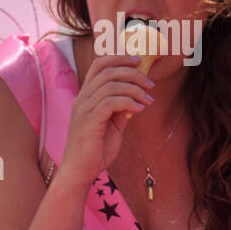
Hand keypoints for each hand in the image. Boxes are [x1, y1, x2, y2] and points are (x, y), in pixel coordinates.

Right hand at [59, 54, 154, 185]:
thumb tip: (136, 97)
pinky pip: (110, 103)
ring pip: (111, 85)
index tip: (139, 62)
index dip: (119, 58)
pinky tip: (140, 109)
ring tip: (148, 100)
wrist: (80, 172)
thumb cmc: (95, 150)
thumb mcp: (112, 125)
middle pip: (107, 71)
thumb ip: (121, 110)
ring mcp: (83, 109)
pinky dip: (128, 102)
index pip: (99, 65)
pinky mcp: (89, 121)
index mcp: (86, 96)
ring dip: (134, 89)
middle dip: (133, 72)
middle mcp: (82, 98)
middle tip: (150, 83)